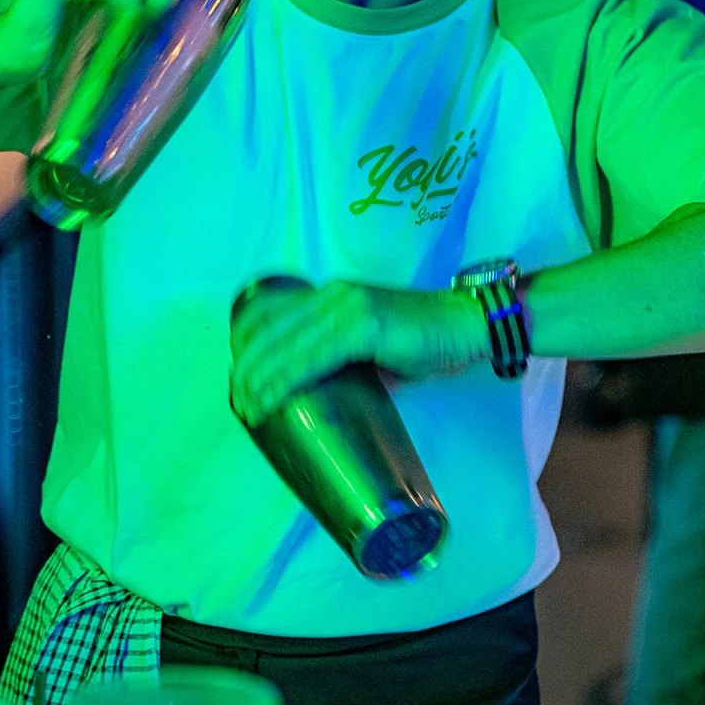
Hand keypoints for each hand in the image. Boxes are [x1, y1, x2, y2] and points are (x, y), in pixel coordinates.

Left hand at [228, 281, 489, 422]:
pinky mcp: (362, 326)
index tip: (239, 380)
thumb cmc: (426, 342)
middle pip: (273, 331)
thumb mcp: (372, 348)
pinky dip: (286, 380)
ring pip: (287, 345)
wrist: (467, 326)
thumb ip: (342, 360)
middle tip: (237, 402)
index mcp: (333, 296)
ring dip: (261, 379)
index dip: (250, 347)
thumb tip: (318, 392)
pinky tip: (272, 398)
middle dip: (248, 369)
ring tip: (248, 408)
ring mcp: (347, 307)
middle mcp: (333, 295)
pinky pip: (312, 357)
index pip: (275, 317)